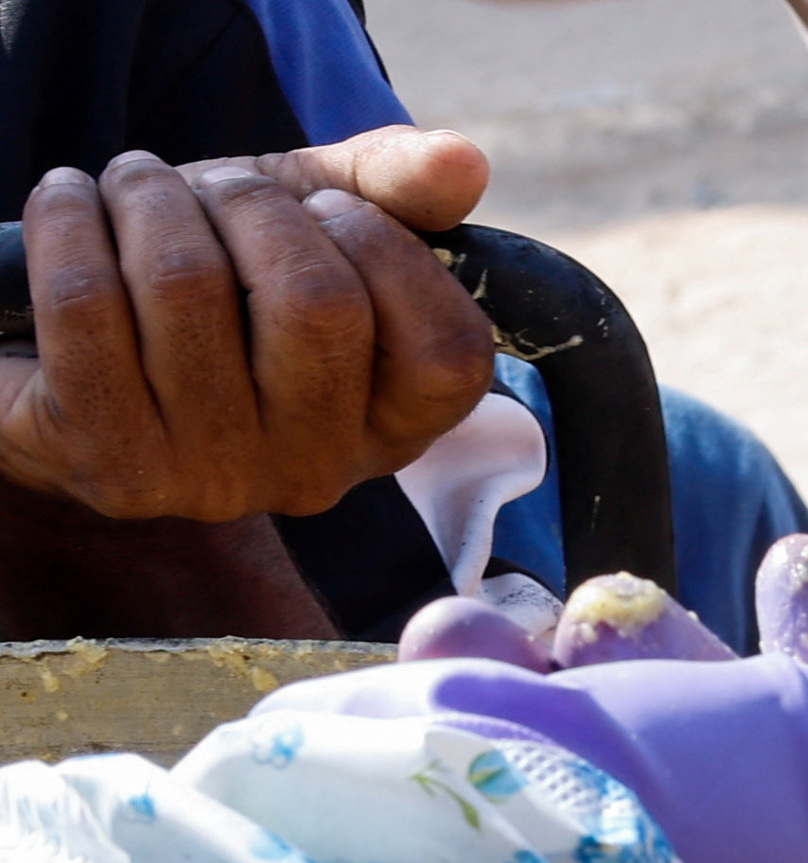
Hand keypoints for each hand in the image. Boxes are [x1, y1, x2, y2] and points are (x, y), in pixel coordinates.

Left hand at [0, 139, 497, 521]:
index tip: (325, 210)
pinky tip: (69, 202)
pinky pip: (85, 303)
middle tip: (213, 189)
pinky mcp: (110, 463)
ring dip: (148, 193)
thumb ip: (392, 190)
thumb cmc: (216, 280)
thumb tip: (462, 160)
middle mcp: (318, 473)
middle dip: (250, 201)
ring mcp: (215, 480)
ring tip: (134, 186)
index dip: (385, 248)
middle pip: (317, 304)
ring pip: (187, 285)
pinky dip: (67, 218)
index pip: (449, 353)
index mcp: (391, 429)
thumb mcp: (312, 225)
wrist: (74, 358)